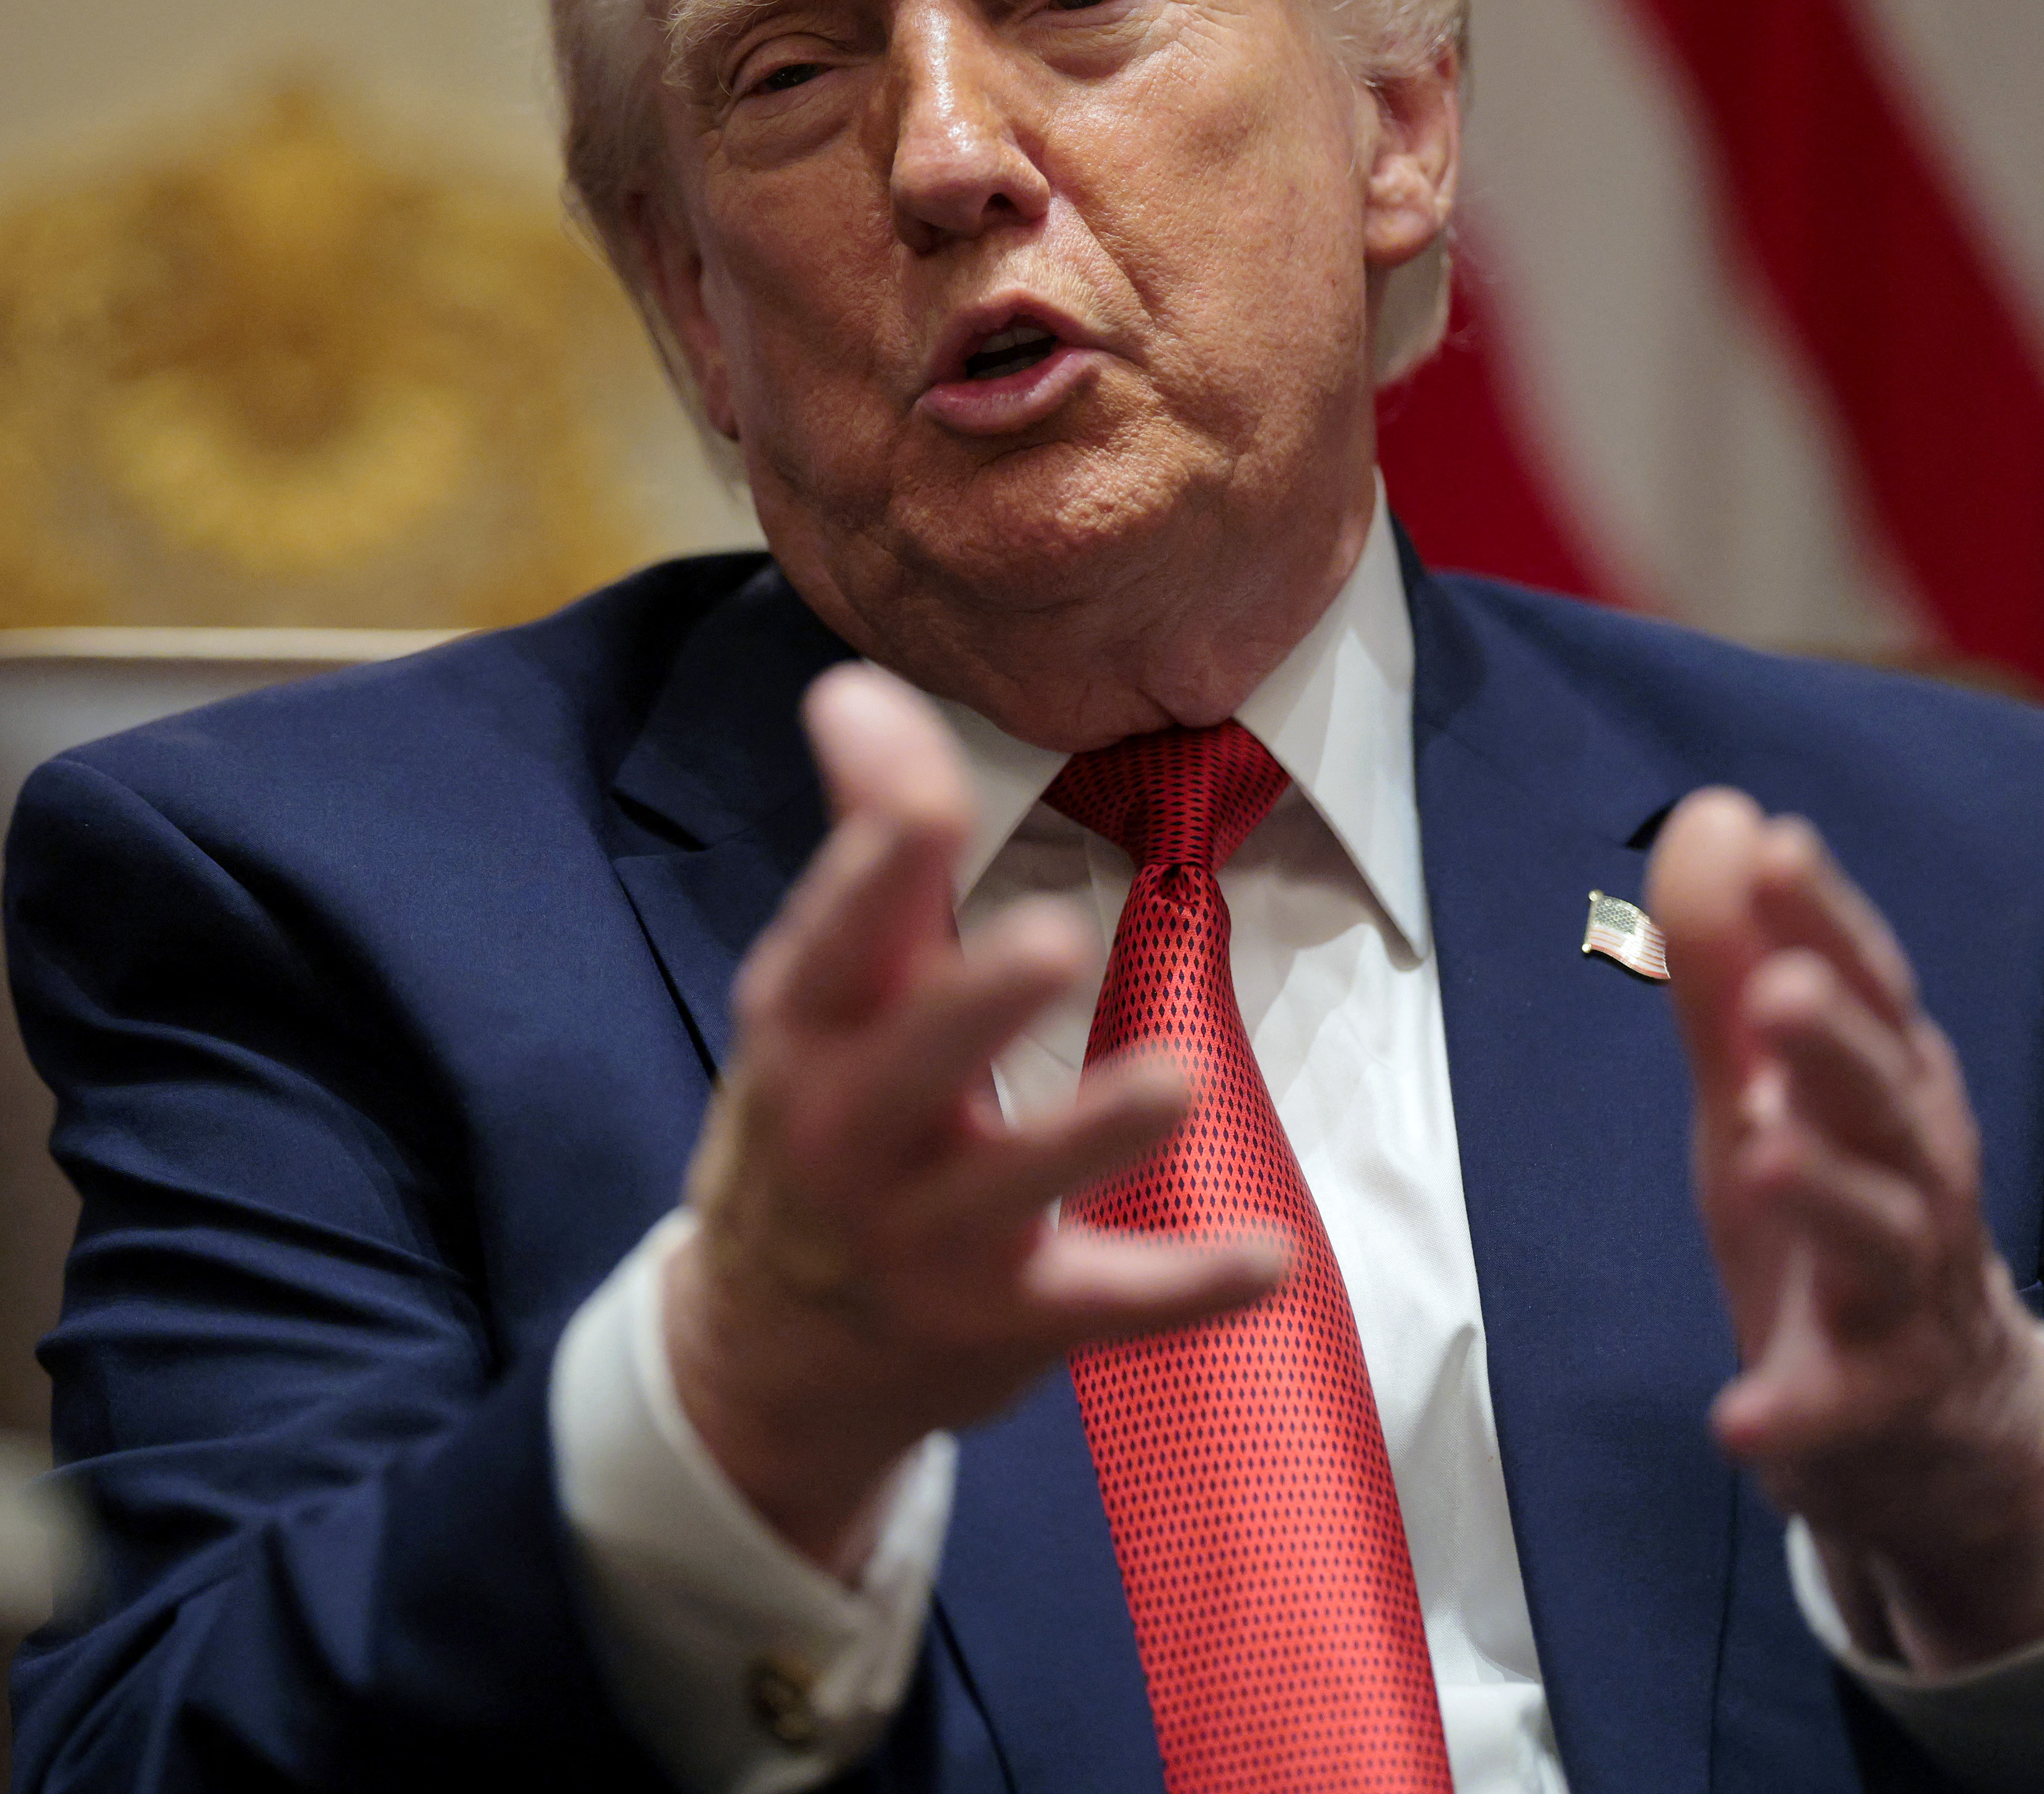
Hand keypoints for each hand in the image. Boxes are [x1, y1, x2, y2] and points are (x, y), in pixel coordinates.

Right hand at [662, 664, 1285, 1575]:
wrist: (768, 1357)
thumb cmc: (817, 1124)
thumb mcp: (820, 991)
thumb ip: (870, 840)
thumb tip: (858, 686)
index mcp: (805, 1035)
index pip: (830, 946)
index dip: (872, 872)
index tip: (920, 804)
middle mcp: (851, 1137)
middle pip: (907, 1068)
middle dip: (972, 1006)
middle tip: (1050, 941)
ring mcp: (927, 1240)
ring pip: (1016, 1191)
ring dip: (1093, 1135)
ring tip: (1175, 1079)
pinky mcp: (1005, 1321)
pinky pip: (1107, 1305)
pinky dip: (1188, 1286)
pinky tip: (1275, 1255)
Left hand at [1646, 788, 2043, 1669]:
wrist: (1948, 1421)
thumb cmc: (1844, 1214)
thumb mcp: (1770, 1088)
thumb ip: (1730, 964)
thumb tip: (1713, 815)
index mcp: (1888, 1088)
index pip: (1868, 987)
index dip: (1826, 918)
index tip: (1778, 843)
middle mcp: (1914, 1178)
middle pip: (1886, 1101)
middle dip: (1841, 1043)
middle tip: (1784, 988)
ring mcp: (1902, 1297)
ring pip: (1880, 1238)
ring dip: (1826, 1195)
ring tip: (1762, 1153)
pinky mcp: (1872, 1407)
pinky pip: (1832, 1412)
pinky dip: (1789, 1415)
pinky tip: (1738, 1416)